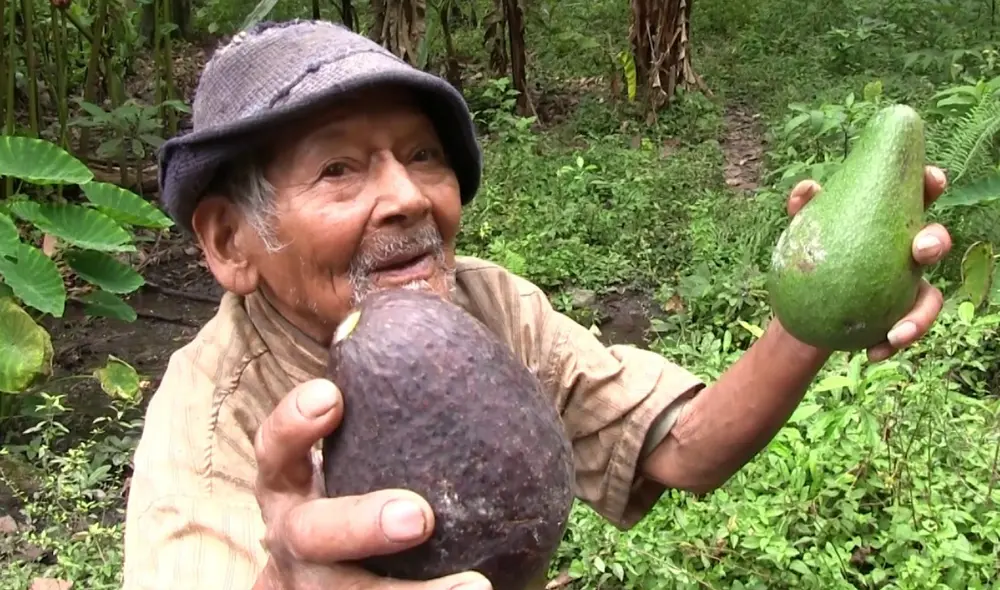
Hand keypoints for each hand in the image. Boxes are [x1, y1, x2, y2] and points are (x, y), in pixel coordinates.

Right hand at [252, 378, 491, 589]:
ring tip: (476, 586)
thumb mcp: (352, 447)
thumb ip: (380, 403)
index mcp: (287, 482)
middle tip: (418, 517)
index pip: (275, 447)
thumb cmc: (347, 485)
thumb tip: (436, 329)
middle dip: (358, 523)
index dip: (294, 422)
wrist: (319, 576)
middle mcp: (292, 534)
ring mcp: (313, 585)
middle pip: (310, 534)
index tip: (331, 395)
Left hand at [785, 165, 952, 362]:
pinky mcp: (896, 319)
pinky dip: (891, 345)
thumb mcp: (801, 232)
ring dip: (920, 317)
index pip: (917, 198)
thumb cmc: (810, 255)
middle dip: (936, 242)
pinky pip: (903, 333)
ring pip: (930, 299)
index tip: (933, 180)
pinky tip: (872, 353)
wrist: (800, 306)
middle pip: (934, 244)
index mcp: (890, 223)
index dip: (931, 185)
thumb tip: (807, 190)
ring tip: (898, 333)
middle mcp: (905, 254)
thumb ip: (803, 209)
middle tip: (922, 249)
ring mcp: (906, 288)